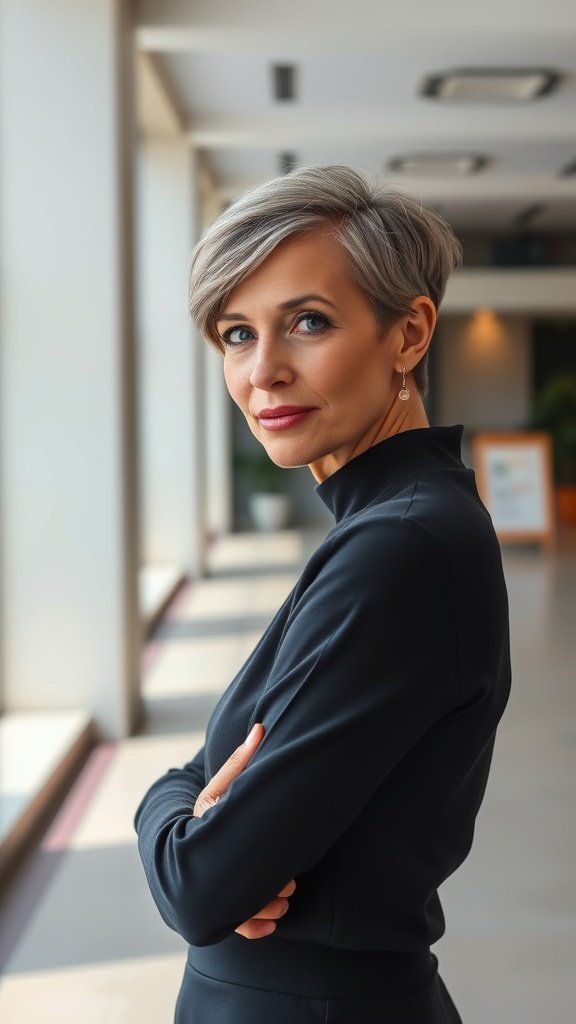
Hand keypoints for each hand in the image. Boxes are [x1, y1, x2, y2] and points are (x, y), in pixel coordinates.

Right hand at [192, 722, 296, 938]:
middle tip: (290, 882)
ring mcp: (211, 891)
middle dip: (271, 888)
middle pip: (245, 890)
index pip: (241, 853)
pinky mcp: (216, 910)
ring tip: (285, 897)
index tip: (287, 864)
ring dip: (268, 908)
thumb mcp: (221, 787)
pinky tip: (271, 924)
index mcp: (208, 832)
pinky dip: (257, 929)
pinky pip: (238, 930)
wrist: (178, 843)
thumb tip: (262, 728)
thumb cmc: (209, 811)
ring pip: (244, 913)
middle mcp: (208, 866)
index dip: (269, 865)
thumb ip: (242, 761)